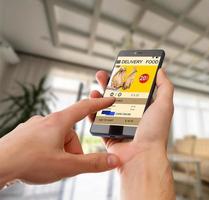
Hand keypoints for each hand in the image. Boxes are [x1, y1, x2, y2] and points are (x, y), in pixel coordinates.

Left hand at [0, 97, 119, 186]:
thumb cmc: (28, 162)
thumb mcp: (67, 166)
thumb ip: (92, 163)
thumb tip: (112, 160)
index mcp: (59, 123)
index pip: (84, 108)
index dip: (99, 104)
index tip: (108, 99)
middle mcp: (45, 121)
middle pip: (70, 132)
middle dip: (73, 150)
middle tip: (67, 165)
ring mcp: (33, 127)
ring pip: (56, 138)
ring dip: (60, 151)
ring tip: (50, 166)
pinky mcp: (24, 135)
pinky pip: (43, 140)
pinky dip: (46, 150)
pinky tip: (39, 161)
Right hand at [89, 69, 174, 199]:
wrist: (142, 157)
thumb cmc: (155, 133)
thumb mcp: (164, 105)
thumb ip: (165, 86)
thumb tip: (160, 70)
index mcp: (146, 109)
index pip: (135, 89)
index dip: (128, 78)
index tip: (121, 68)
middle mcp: (133, 116)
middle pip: (119, 95)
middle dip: (110, 84)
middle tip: (103, 74)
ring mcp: (120, 125)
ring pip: (106, 107)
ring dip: (99, 95)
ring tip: (95, 87)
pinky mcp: (109, 135)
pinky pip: (98, 121)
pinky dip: (92, 112)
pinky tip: (90, 102)